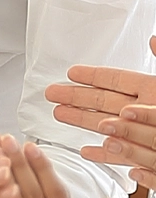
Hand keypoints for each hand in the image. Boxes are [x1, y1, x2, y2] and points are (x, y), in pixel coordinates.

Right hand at [47, 43, 155, 183]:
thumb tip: (154, 39)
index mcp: (154, 91)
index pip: (116, 79)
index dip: (92, 75)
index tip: (72, 72)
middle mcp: (146, 113)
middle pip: (104, 101)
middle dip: (76, 97)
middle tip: (52, 93)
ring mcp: (145, 135)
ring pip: (106, 127)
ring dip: (81, 122)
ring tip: (59, 116)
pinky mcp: (149, 158)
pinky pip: (121, 156)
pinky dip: (103, 155)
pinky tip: (87, 150)